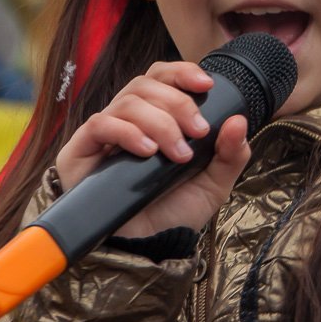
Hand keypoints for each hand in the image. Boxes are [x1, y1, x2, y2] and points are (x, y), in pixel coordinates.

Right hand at [54, 61, 252, 236]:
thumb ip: (230, 153)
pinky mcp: (80, 152)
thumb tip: (239, 120)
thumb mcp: (213, 183)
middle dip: (177, 104)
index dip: (181, 72)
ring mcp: (103, 135)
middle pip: (145, 85)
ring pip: (127, 102)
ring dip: (159, 122)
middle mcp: (127, 120)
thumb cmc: (175, 212)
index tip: (207, 84)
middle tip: (197, 133)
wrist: (149, 249)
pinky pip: (99, 124)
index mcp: (155, 117)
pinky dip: (127, 132)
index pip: (161, 77)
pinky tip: (147, 150)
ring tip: (176, 153)